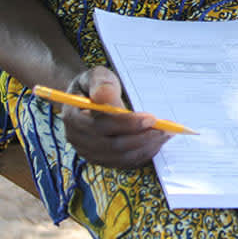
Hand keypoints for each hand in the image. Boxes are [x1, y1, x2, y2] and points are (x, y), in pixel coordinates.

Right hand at [55, 67, 169, 167]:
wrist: (88, 96)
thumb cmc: (94, 85)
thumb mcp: (96, 76)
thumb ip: (100, 83)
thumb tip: (103, 96)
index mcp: (73, 117)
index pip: (101, 126)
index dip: (128, 124)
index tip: (151, 118)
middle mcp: (77, 139)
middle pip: (112, 146)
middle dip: (141, 138)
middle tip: (164, 129)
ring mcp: (88, 152)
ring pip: (119, 157)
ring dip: (144, 148)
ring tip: (163, 136)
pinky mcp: (101, 158)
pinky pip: (123, 163)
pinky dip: (141, 155)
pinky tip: (154, 144)